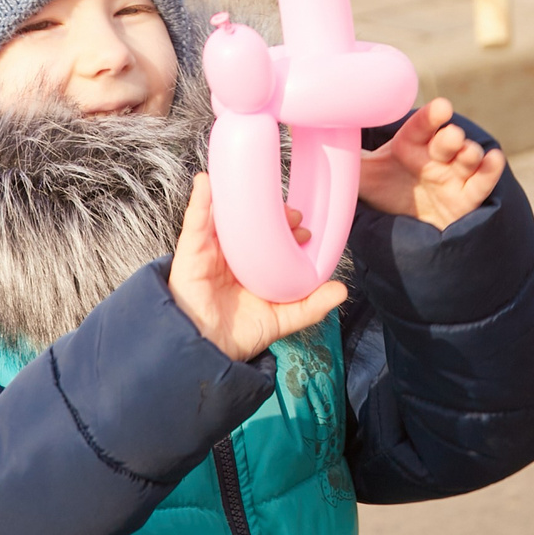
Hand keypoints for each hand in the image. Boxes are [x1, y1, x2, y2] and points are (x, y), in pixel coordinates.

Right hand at [167, 173, 346, 361]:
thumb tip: (342, 291)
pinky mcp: (191, 252)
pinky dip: (200, 201)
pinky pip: (194, 221)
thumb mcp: (281, 319)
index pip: (269, 236)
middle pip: (250, 221)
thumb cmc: (239, 335)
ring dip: (239, 197)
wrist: (207, 351)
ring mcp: (210, 250)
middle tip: (293, 215)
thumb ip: (311, 306)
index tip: (305, 229)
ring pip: (223, 214)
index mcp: (250, 265)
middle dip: (272, 212)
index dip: (287, 227)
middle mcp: (231, 253)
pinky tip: (206, 183)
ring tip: (258, 188)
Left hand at [360, 96, 504, 228]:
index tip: (440, 108)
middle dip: (449, 137)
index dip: (430, 117)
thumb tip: (318, 133)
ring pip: (467, 158)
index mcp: (410, 146)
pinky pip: (482, 181)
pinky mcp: (468, 197)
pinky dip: (490, 169)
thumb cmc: (387, 193)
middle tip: (449, 137)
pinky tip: (493, 160)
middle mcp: (435, 156)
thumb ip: (348, 159)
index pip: (421, 127)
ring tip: (467, 153)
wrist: (406, 229)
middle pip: (446, 140)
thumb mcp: (364, 178)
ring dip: (470, 152)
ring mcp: (454, 175)